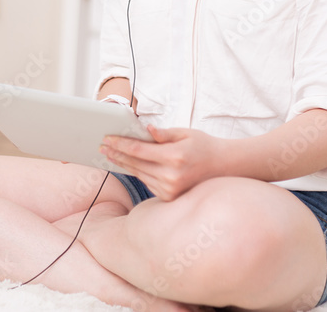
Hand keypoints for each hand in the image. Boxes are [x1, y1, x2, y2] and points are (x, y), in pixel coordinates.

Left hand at [100, 125, 224, 201]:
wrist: (224, 167)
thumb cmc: (204, 146)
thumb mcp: (185, 133)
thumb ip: (164, 133)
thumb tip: (146, 129)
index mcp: (175, 157)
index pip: (139, 150)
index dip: (120, 144)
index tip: (107, 139)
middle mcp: (171, 177)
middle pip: (135, 164)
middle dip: (116, 154)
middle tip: (102, 146)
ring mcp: (170, 189)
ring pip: (139, 174)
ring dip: (123, 164)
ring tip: (110, 154)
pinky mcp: (170, 197)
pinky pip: (147, 182)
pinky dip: (137, 172)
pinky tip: (127, 164)